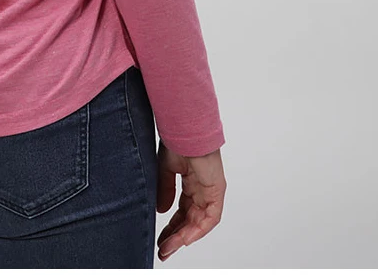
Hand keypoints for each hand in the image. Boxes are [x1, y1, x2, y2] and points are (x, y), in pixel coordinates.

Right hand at [156, 141, 225, 259]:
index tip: (160, 238)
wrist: (185, 128)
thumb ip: (165, 190)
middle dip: (176, 236)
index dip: (171, 226)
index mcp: (191, 182)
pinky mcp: (217, 190)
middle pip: (190, 220)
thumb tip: (161, 211)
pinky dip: (198, 229)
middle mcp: (202, 189)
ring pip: (199, 222)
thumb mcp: (165, 169)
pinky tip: (185, 237)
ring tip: (168, 247)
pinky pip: (210, 217)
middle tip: (163, 249)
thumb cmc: (176, 140)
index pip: (183, 211)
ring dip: (184, 236)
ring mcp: (211, 190)